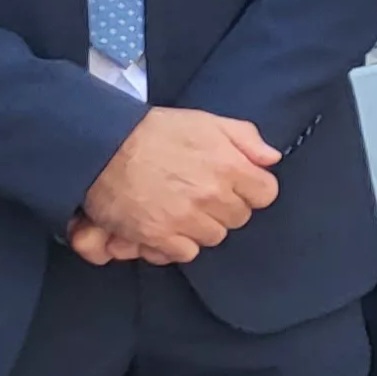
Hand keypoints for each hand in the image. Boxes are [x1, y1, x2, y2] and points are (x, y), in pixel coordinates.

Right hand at [79, 108, 281, 264]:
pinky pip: (185, 253)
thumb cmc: (157, 131)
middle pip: (239, 218)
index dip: (252, 190)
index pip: (265, 194)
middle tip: (203, 195)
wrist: (104, 146)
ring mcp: (185, 218)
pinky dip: (178, 244)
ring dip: (202, 226)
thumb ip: (246, 139)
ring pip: (214, 237)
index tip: (236, 186)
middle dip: (226, 208)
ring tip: (183, 209)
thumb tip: (272, 159)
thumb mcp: (208, 122)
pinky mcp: (158, 235)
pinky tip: (168, 226)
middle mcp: (212, 195)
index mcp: (229, 166)